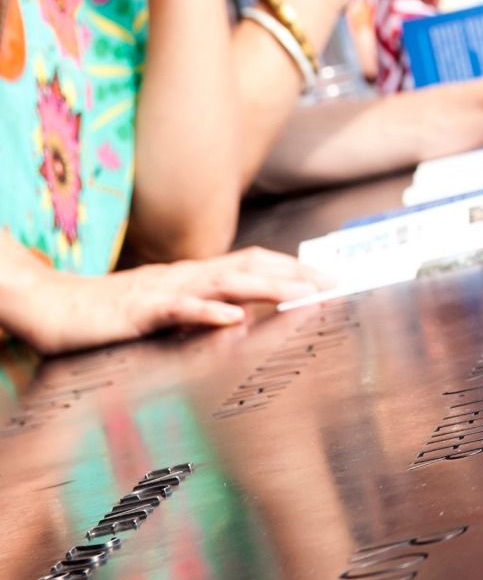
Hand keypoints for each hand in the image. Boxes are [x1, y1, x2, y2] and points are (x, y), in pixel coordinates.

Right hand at [15, 249, 325, 354]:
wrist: (54, 308)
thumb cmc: (111, 312)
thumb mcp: (168, 307)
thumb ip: (205, 307)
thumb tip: (244, 314)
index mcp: (194, 274)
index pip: (253, 261)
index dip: (292, 266)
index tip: (328, 278)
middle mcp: (186, 274)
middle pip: (249, 266)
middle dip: (294, 274)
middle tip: (331, 285)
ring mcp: (165, 290)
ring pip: (223, 282)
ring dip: (266, 286)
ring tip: (301, 294)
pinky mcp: (140, 310)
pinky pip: (179, 308)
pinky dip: (208, 311)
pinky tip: (234, 318)